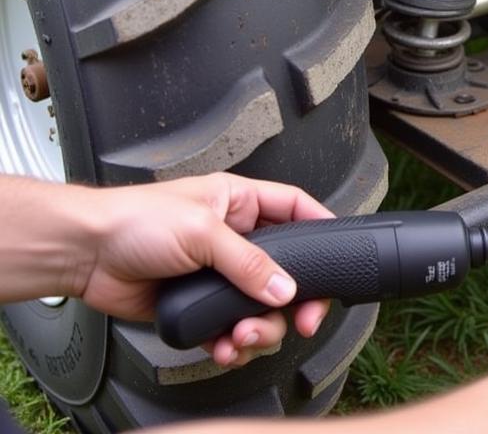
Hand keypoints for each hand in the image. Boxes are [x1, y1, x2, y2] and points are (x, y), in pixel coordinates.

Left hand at [74, 173, 332, 367]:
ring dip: (259, 329)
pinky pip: (230, 331)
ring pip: (261, 307)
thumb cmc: (135, 219)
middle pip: (286, 270)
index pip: (296, 209)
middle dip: (295, 300)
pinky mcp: (198, 306)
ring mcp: (217, 274)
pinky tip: (223, 347)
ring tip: (242, 337)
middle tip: (303, 320)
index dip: (321, 228)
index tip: (338, 256)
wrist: (86, 254)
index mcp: (241, 203)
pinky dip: (232, 345)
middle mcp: (235, 237)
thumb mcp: (202, 231)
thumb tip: (285, 288)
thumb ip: (248, 261)